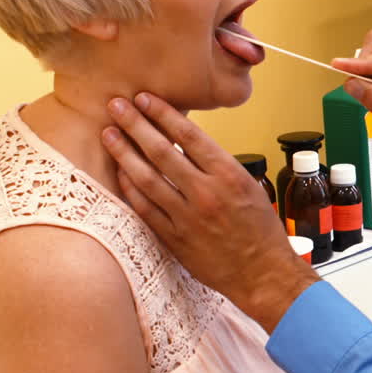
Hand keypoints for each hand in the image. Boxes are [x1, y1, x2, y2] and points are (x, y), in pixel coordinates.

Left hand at [101, 93, 317, 332]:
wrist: (263, 274)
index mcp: (229, 175)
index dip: (164, 114)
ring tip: (109, 133)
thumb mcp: (250, 189)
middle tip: (117, 105)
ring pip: (147, 177)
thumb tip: (189, 148)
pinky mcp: (174, 238)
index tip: (146, 99)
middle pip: (163, 151)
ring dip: (125, 152)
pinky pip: (145, 208)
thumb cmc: (261, 231)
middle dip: (136, 124)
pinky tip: (120, 172)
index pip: (190, 135)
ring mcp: (187, 216)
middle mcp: (206, 192)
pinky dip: (130, 188)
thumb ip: (219, 168)